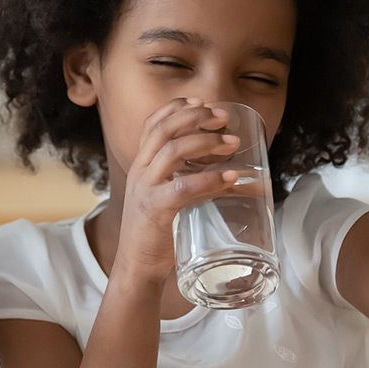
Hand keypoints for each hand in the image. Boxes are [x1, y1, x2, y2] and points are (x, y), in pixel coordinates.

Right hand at [116, 97, 242, 281]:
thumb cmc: (157, 234)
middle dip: (195, 117)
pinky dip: (210, 179)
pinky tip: (231, 177)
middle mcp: (140, 172)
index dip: (175, 107)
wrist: (136, 267)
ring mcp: (146, 190)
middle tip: (223, 117)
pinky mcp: (156, 210)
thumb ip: (188, 183)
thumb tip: (231, 176)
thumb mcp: (167, 199)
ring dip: (206, 142)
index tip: (201, 100)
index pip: (152, 125)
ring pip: (173, 150)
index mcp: (141, 166)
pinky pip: (184, 187)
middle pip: (163, 130)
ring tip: (232, 143)